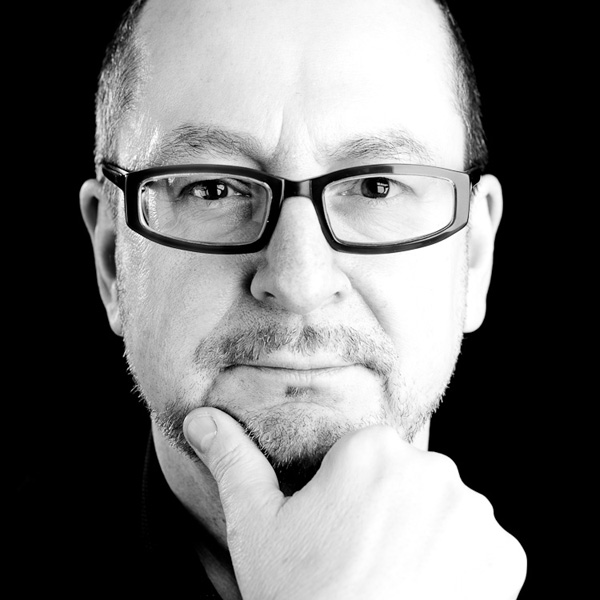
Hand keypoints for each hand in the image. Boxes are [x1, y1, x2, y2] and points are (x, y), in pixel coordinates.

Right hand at [184, 408, 526, 599]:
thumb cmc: (303, 596)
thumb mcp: (257, 527)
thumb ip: (233, 461)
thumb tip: (200, 417)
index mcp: (372, 448)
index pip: (364, 460)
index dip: (346, 499)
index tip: (337, 534)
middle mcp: (431, 467)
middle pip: (406, 480)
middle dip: (387, 511)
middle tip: (362, 561)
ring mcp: (474, 512)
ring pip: (443, 511)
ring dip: (426, 536)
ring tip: (396, 580)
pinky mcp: (506, 556)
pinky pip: (481, 547)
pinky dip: (463, 567)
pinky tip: (430, 593)